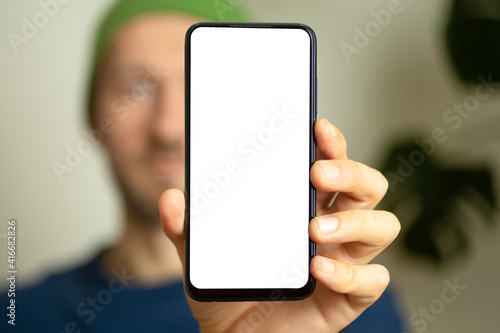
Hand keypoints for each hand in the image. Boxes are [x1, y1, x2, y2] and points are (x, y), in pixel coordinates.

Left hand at [158, 118, 399, 331]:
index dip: (331, 143)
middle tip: (318, 174)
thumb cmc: (230, 289)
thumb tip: (171, 198)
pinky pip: (373, 280)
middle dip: (351, 172)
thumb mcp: (202, 254)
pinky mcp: (348, 297)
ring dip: (354, 221)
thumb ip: (186, 227)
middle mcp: (332, 227)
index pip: (331, 163)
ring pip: (382, 226)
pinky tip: (318, 269)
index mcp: (303, 207)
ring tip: (315, 228)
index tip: (317, 128)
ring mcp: (344, 260)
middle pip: (368, 187)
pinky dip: (350, 273)